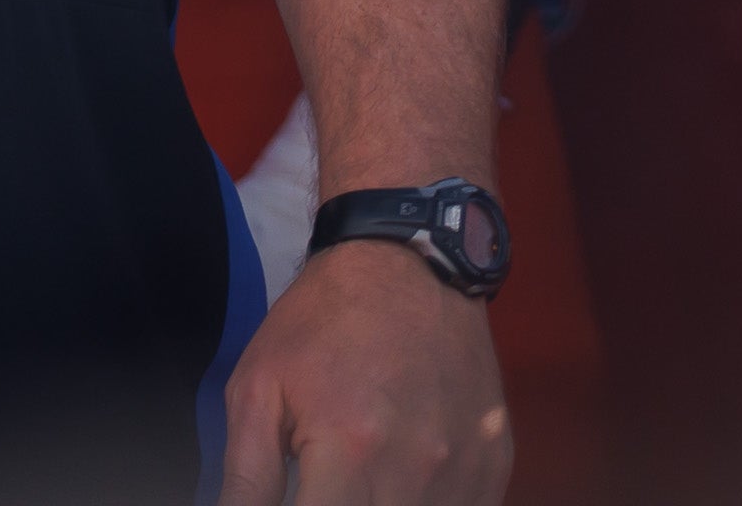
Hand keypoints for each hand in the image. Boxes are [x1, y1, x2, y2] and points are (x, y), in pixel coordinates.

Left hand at [218, 236, 509, 505]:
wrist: (409, 260)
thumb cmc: (322, 322)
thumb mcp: (257, 389)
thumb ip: (246, 478)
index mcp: (351, 450)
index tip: (301, 494)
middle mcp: (415, 468)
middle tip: (326, 481)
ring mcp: (464, 468)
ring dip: (383, 505)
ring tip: (363, 475)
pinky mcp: (494, 463)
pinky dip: (430, 503)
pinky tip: (405, 476)